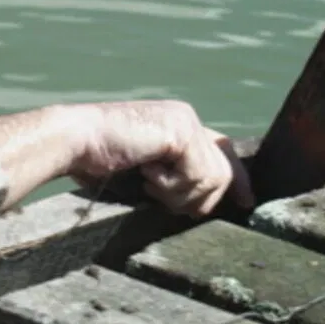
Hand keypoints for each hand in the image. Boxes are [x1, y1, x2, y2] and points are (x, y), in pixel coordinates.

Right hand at [68, 101, 254, 216]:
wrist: (76, 140)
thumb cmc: (98, 160)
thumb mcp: (145, 172)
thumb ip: (175, 178)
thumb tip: (205, 204)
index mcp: (179, 124)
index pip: (224, 150)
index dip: (239, 179)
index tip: (248, 203)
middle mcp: (187, 118)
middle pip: (223, 172)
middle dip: (198, 198)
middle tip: (159, 196)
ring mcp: (185, 122)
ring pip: (212, 179)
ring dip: (178, 195)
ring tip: (148, 184)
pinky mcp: (180, 132)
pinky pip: (196, 177)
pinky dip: (169, 187)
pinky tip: (145, 173)